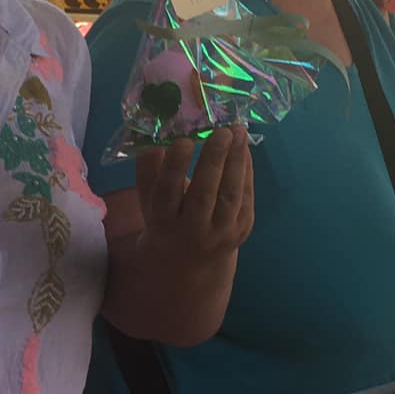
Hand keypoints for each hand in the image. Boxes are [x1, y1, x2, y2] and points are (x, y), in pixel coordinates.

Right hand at [133, 123, 253, 268]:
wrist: (190, 262)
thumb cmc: (165, 220)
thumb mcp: (148, 200)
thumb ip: (148, 169)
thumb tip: (155, 135)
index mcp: (162, 223)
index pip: (167, 193)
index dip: (175, 167)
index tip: (184, 141)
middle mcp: (192, 231)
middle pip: (203, 194)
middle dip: (214, 160)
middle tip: (222, 131)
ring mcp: (220, 233)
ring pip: (230, 195)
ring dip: (236, 160)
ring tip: (238, 131)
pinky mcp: (242, 229)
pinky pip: (246, 196)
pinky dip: (246, 170)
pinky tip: (243, 148)